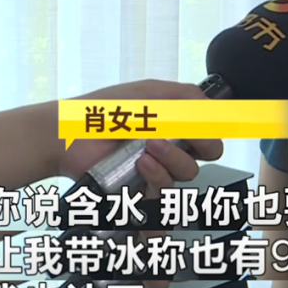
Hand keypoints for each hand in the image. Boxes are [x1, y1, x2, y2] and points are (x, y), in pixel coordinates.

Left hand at [57, 79, 223, 182]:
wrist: (70, 135)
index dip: (214, 129)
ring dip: (173, 160)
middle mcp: (171, 144)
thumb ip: (189, 97)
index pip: (212, 129)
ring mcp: (158, 167)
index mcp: (176, 121)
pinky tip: (142, 164)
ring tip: (149, 149)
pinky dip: (158, 177)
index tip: (206, 127)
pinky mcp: (143, 189)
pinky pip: (165, 194)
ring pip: (188, 174)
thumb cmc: (105, 110)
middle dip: (198, 144)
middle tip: (177, 135)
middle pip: (208, 154)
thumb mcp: (152, 94)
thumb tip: (218, 110)